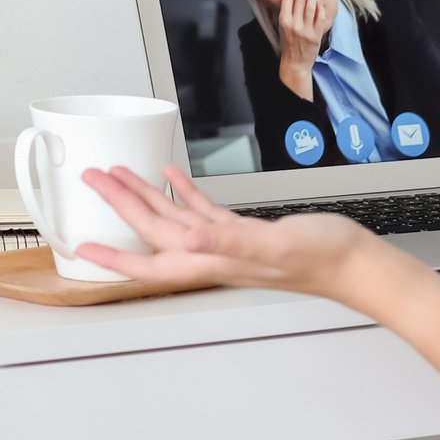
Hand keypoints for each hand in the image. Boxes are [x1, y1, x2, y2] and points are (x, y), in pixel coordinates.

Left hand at [77, 164, 393, 301]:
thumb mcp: (277, 244)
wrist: (357, 263)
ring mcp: (229, 243)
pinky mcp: (247, 231)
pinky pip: (204, 210)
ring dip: (145, 198)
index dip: (115, 256)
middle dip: (120, 208)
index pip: (152, 261)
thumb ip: (232, 241)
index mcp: (216, 260)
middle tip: (93, 180)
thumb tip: (192, 240)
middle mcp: (215, 254)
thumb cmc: (325, 259)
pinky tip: (173, 177)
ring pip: (174, 219)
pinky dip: (185, 193)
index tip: (82, 246)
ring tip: (119, 175)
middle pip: (154, 232)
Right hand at [274, 0, 334, 99]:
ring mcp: (306, 29)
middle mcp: (294, 24)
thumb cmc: (288, 43)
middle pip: (299, 0)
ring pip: (310, 6)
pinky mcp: (316, 34)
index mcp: (284, 21)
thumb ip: (287, 12)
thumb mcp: (282, 27)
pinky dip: (319, 7)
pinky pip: (320, 16)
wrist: (295, 62)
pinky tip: (318, 1)